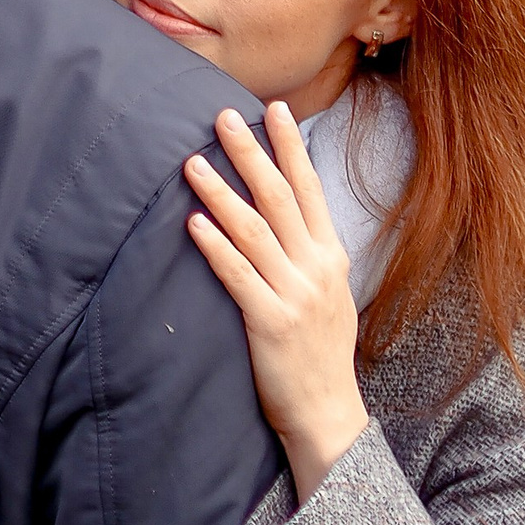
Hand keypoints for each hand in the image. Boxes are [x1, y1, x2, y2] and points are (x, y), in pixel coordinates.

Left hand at [185, 105, 368, 498]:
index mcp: (331, 257)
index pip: (308, 189)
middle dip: (251, 153)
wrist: (328, 414)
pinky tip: (195, 222)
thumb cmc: (320, 351)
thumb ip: (310, 252)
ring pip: (253, 230)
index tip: (273, 110)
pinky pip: (239, 275)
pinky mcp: (271, 323)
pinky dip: (216, 246)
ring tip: (193, 162)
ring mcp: (295, 295)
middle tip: (223, 116)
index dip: (290, 148)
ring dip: (221, 192)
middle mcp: (316, 269)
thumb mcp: (329, 293)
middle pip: (279, 198)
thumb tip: (285, 211)